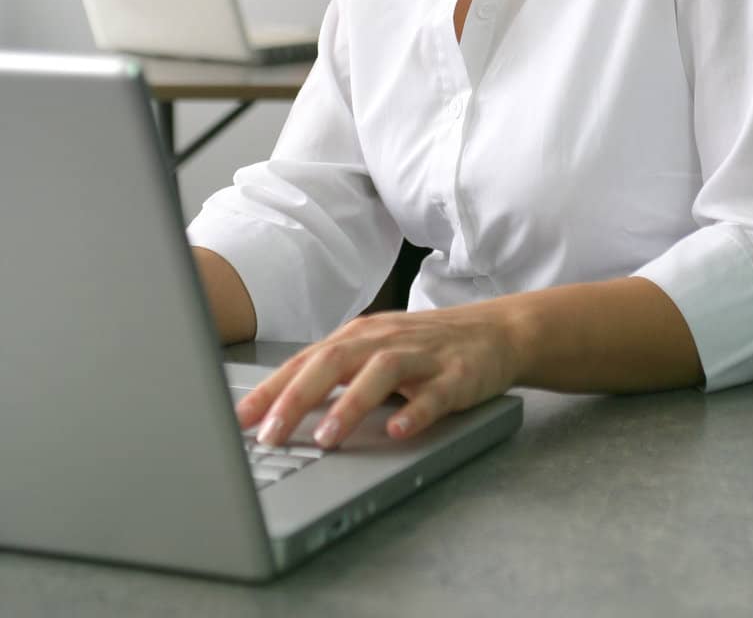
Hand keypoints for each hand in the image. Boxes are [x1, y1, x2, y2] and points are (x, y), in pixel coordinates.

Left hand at [234, 302, 520, 447]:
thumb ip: (333, 377)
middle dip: (297, 398)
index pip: (305, 361)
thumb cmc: (425, 348)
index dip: (271, 390)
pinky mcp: (457, 374)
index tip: (238, 420)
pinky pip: (434, 394)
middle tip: (270, 435)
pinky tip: (399, 430)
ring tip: (327, 438)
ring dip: (350, 405)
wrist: (496, 331)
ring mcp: (422, 355)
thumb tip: (276, 412)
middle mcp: (384, 340)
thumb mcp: (374, 353)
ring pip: (380, 373)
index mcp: (359, 336)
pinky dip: (415, 412)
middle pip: (334, 361)